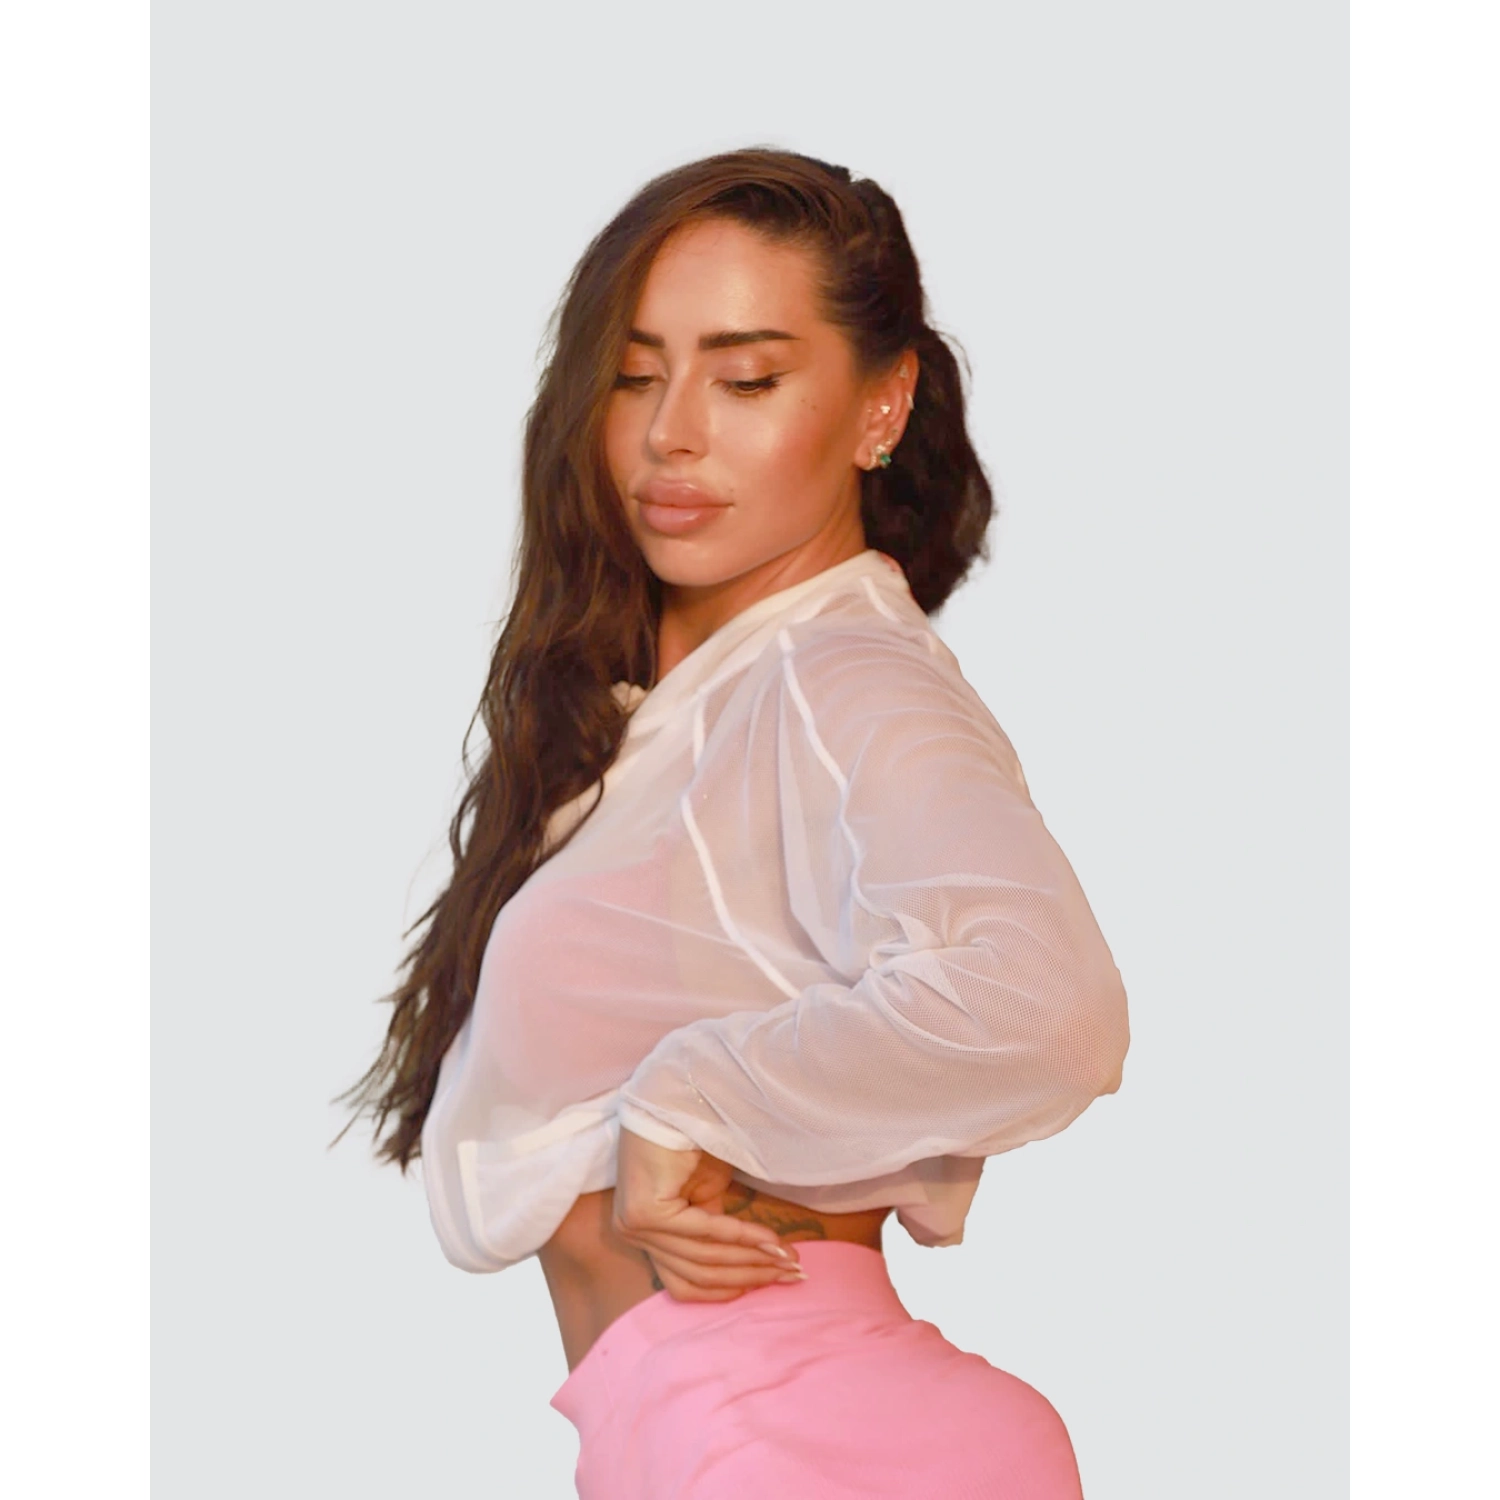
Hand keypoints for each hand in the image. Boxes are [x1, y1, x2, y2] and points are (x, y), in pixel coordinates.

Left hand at [612, 1126, 804, 1301]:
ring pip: (704, 1258)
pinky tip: (770, 1238)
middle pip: (700, 1274)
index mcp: (644, 1237)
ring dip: (753, 1259)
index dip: (732, 1288)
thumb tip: (759, 1265)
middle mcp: (632, 1235)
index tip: (772, 1282)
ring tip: (788, 1257)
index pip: (687, 1284)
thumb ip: (717, 1233)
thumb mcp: (707, 1197)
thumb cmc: (690, 1141)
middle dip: (752, 1275)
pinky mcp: (644, 1213)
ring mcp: (634, 1227)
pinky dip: (741, 1236)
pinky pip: (703, 1232)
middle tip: (793, 1273)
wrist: (675, 1101)